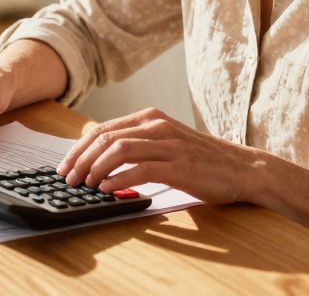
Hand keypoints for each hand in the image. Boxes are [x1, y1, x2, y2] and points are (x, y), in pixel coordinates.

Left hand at [57, 107, 258, 204]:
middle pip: (105, 137)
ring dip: (96, 168)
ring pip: (119, 149)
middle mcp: (156, 126)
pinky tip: (108, 189)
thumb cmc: (202, 160)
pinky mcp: (180, 166)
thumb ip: (136, 144)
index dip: (78, 148)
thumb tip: (99, 155)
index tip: (65, 166)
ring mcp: (169, 144)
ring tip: (86, 185)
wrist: (243, 169)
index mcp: (150, 118)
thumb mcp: (165, 143)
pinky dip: (119, 179)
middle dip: (80, 159)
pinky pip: (141, 169)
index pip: (102, 129)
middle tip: (68, 179)